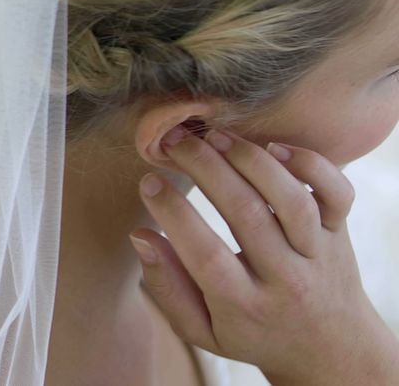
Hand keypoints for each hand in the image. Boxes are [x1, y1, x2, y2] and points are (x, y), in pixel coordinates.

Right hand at [127, 124, 398, 384]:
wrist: (330, 349)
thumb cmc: (252, 333)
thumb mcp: (201, 329)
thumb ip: (167, 285)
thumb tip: (142, 235)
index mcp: (245, 306)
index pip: (205, 253)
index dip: (173, 213)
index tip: (148, 181)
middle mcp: (287, 280)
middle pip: (246, 213)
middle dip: (204, 168)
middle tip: (173, 142)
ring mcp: (319, 254)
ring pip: (290, 199)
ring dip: (248, 159)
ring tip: (213, 136)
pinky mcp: (342, 233)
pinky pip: (337, 193)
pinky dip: (311, 164)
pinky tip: (273, 147)